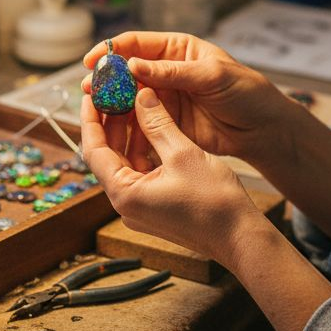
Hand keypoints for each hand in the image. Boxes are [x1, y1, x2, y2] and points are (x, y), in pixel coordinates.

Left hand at [80, 87, 261, 262]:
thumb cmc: (215, 203)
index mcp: (124, 194)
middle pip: (108, 155)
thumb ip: (158, 124)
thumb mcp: (183, 153)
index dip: (91, 119)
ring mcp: (141, 206)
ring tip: (136, 102)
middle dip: (112, 122)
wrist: (240, 237)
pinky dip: (146, 148)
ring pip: (127, 162)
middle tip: (115, 92)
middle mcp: (127, 203)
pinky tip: (154, 126)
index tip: (91, 95)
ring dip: (131, 133)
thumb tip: (141, 97)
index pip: (94, 150)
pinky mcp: (156, 205)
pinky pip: (143, 171)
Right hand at [82, 32, 288, 162]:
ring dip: (112, 106)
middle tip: (88, 90)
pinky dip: (126, 128)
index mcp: (176, 50)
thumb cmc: (246, 92)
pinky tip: (114, 134)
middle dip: (106, 80)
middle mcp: (166, 72)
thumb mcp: (212, 76)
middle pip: (127, 73)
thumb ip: (172, 72)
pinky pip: (140, 123)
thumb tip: (133, 64)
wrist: (263, 128)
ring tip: (95, 114)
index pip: (137, 44)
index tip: (92, 61)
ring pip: (129, 100)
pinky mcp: (166, 124)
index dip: (112, 50)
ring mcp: (164, 98)